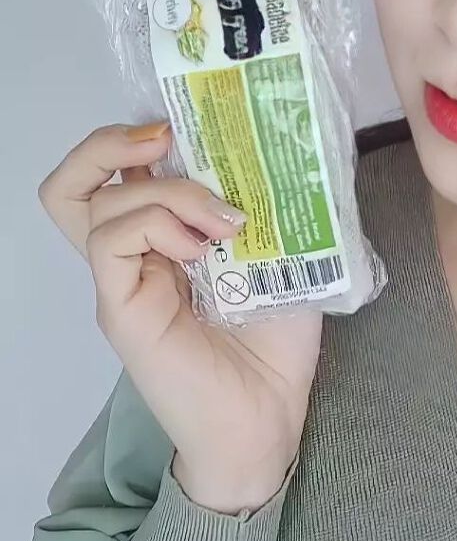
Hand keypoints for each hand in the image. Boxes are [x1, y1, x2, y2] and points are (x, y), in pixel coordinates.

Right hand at [39, 122, 323, 513]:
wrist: (268, 417)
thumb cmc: (277, 347)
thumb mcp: (288, 261)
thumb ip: (277, 213)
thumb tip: (294, 153)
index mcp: (170, 237)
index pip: (125, 171)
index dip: (142, 135)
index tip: (192, 123)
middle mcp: (136, 253)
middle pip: (79, 180)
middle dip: (113, 140)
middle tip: (168, 138)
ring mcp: (123, 281)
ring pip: (98, 202)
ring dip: (167, 193)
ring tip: (223, 222)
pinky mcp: (121, 309)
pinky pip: (109, 242)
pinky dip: (155, 225)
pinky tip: (203, 248)